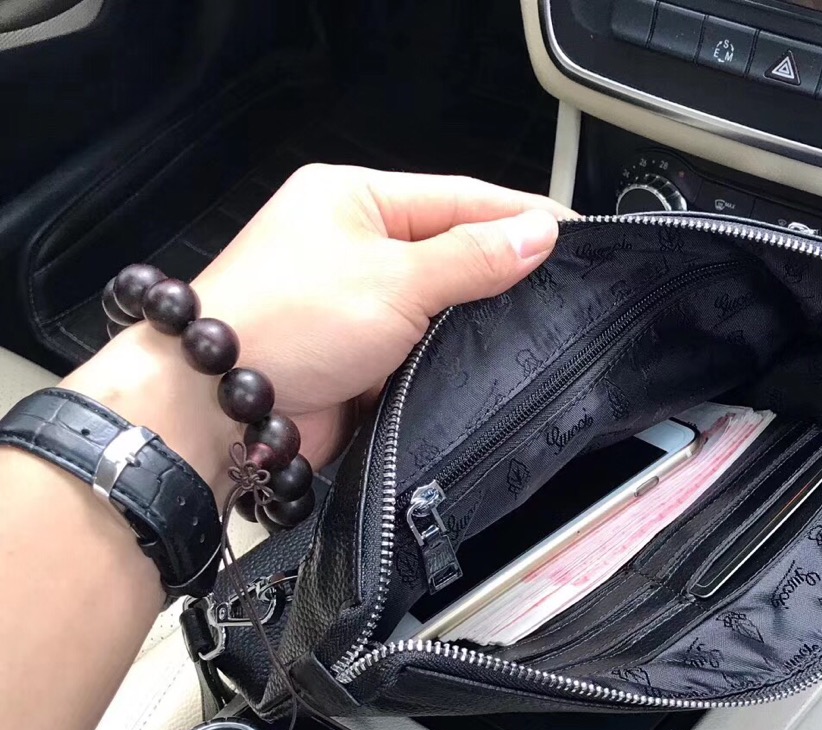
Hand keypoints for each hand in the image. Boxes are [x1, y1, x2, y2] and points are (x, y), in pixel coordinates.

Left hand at [65, 166, 571, 495]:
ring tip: (533, 325)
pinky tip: (486, 364)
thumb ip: (471, 258)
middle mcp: (353, 246)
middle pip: (450, 249)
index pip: (457, 197)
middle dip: (502, 268)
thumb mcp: (393, 277)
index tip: (569, 230)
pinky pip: (422, 349)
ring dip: (476, 319)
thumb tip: (535, 235)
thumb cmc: (283, 322)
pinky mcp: (360, 357)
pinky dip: (450, 358)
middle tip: (562, 283)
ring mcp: (356, 304)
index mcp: (353, 200)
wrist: (220, 407)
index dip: (517, 214)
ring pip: (440, 305)